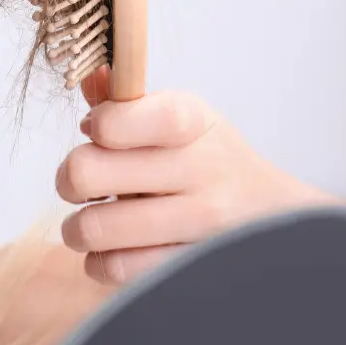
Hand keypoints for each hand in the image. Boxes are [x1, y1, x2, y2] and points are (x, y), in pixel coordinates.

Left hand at [55, 67, 339, 285]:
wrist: (276, 218)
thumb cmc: (207, 159)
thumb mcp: (177, 118)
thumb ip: (123, 101)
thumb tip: (88, 76)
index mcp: (190, 120)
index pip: (113, 119)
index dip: (94, 127)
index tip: (100, 133)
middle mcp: (201, 168)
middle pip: (85, 173)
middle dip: (69, 179)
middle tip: (81, 185)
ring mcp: (200, 221)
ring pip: (93, 228)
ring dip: (78, 228)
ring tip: (92, 223)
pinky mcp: (191, 266)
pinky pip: (113, 268)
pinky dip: (100, 262)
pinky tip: (116, 250)